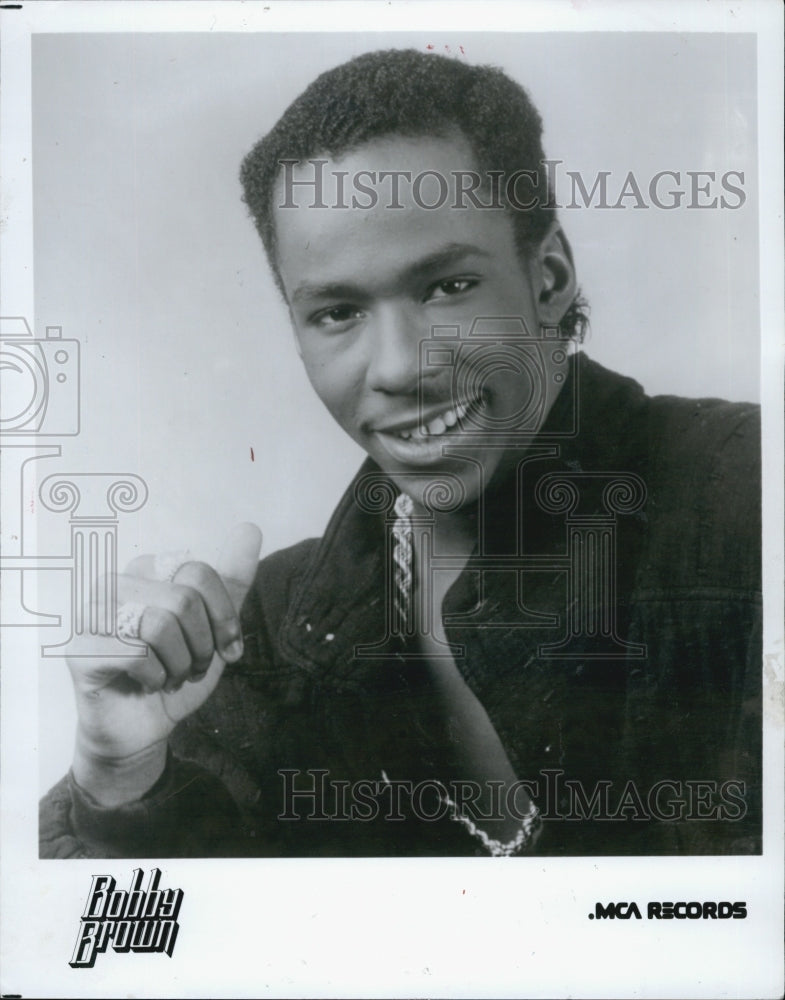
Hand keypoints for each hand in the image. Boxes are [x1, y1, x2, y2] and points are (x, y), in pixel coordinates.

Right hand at [68, 523, 261, 804]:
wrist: (144, 726)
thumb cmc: (175, 669)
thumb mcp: (214, 625)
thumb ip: (231, 578)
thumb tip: (250, 528)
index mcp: (146, 571)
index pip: (199, 572)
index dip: (223, 615)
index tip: (227, 646)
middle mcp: (114, 584)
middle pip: (183, 598)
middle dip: (202, 644)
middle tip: (193, 665)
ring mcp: (92, 616)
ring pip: (160, 624)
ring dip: (180, 663)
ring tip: (171, 675)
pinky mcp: (82, 651)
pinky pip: (136, 655)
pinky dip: (156, 677)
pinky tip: (148, 684)